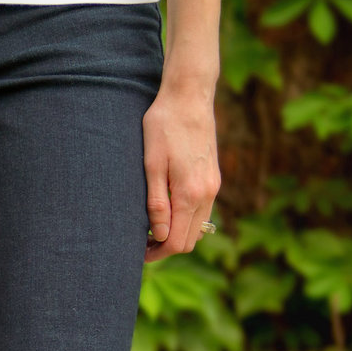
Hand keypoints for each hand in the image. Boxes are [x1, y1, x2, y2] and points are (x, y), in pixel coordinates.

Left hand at [143, 78, 221, 261]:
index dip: (157, 253)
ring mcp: (213, 185)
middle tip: (140, 242)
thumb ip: (156, 202)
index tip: (137, 252)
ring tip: (150, 228)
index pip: (177, 241)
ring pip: (198, 227)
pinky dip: (186, 219)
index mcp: (190, 193)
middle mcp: (207, 193)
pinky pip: (203, 211)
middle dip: (166, 247)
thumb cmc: (163, 126)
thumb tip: (159, 235)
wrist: (189, 97)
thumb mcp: (151, 164)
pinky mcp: (213, 177)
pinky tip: (166, 210)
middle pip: (190, 240)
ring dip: (176, 233)